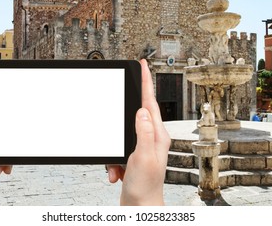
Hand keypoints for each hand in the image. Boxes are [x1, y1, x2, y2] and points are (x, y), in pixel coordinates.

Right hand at [107, 59, 170, 204]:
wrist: (140, 206)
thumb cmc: (145, 187)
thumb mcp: (143, 157)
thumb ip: (143, 133)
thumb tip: (142, 111)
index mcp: (158, 135)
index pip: (150, 103)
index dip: (147, 82)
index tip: (143, 65)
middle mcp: (152, 138)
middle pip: (138, 112)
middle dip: (126, 108)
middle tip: (125, 93)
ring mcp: (143, 146)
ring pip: (124, 132)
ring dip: (115, 149)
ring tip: (117, 168)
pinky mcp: (133, 154)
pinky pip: (118, 148)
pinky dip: (113, 160)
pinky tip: (115, 172)